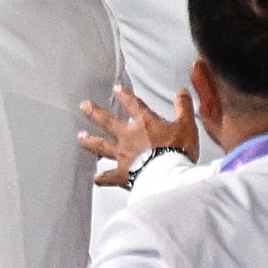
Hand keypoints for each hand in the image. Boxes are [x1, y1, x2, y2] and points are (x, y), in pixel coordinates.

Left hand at [77, 78, 196, 183]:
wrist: (168, 174)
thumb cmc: (177, 150)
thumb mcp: (186, 124)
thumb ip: (182, 107)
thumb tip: (182, 92)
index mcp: (145, 123)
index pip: (132, 104)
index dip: (124, 96)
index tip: (116, 89)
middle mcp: (130, 137)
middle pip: (109, 121)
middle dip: (95, 112)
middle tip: (84, 106)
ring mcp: (124, 156)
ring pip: (102, 146)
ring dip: (91, 141)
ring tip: (81, 137)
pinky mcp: (123, 174)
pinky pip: (110, 176)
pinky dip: (103, 178)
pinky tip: (96, 178)